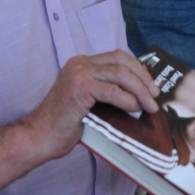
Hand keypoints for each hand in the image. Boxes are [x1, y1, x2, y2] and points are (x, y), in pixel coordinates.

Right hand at [21, 50, 159, 162]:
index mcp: (82, 63)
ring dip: (140, 89)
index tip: (150, 85)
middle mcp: (80, 63)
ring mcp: (79, 73)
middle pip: (122, 60)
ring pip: (120, 73)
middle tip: (155, 95)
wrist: (39, 137)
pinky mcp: (79, 87)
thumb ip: (107, 93)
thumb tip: (137, 97)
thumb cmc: (64, 125)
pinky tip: (135, 108)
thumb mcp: (89, 102)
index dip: (137, 69)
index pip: (117, 57)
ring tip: (150, 105)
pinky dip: (127, 99)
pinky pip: (111, 90)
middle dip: (143, 77)